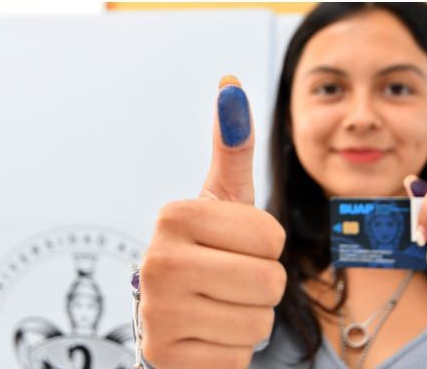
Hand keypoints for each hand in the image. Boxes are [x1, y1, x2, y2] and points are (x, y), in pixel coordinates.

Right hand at [140, 77, 286, 368]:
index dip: (265, 247)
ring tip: (216, 308)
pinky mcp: (165, 355)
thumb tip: (231, 85)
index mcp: (173, 216)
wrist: (169, 321)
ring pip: (256, 322)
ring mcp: (158, 311)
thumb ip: (231, 148)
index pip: (270, 236)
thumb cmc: (206, 254)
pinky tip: (205, 337)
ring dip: (246, 321)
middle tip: (227, 283)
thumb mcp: (221, 202)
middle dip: (260, 288)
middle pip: (269, 282)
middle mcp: (156, 260)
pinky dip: (229, 352)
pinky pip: (236, 357)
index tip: (232, 248)